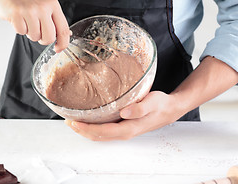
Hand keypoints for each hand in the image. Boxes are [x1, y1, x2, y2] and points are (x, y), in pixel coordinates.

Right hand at [0, 0, 70, 51]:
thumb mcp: (45, 4)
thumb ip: (55, 19)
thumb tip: (67, 35)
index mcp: (53, 4)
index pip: (63, 29)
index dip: (63, 43)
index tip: (59, 48)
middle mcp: (43, 7)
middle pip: (49, 37)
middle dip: (43, 40)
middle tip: (38, 32)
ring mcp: (30, 10)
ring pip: (35, 36)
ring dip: (29, 33)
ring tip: (26, 21)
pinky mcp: (17, 14)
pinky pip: (21, 32)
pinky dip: (19, 29)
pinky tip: (18, 19)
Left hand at [65, 91, 186, 140]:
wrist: (170, 109)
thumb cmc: (161, 104)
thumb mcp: (153, 102)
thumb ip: (140, 108)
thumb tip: (125, 113)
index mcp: (129, 128)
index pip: (103, 131)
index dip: (87, 128)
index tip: (74, 121)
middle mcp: (124, 132)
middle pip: (98, 136)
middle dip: (82, 130)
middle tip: (67, 121)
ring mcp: (124, 130)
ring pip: (100, 135)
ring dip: (86, 130)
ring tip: (74, 121)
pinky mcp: (123, 126)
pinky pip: (105, 130)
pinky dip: (94, 127)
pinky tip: (89, 119)